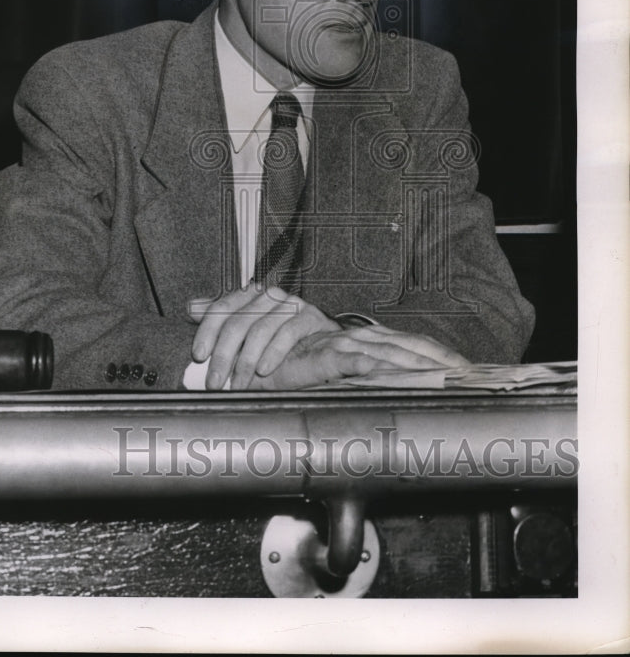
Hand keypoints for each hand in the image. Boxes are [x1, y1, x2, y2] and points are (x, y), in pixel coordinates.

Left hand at [188, 285, 338, 390]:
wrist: (321, 344)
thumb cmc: (278, 341)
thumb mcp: (246, 333)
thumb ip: (221, 321)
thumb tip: (190, 307)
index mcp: (248, 295)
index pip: (220, 308)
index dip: (207, 331)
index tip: (198, 355)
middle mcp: (267, 295)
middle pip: (238, 322)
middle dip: (223, 356)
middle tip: (215, 381)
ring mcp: (289, 303)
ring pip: (260, 329)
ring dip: (246, 362)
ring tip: (239, 383)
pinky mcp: (309, 316)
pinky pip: (288, 332)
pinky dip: (273, 353)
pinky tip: (264, 369)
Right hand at [249, 322, 469, 389]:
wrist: (256, 362)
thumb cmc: (292, 369)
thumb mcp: (336, 376)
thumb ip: (362, 381)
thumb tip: (392, 392)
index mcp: (364, 341)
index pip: (413, 345)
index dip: (441, 356)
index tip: (469, 371)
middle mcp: (358, 337)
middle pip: (412, 347)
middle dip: (445, 361)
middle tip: (473, 377)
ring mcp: (346, 343)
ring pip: (395, 352)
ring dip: (426, 366)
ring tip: (453, 379)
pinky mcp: (330, 354)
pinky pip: (365, 362)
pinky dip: (389, 369)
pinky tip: (407, 377)